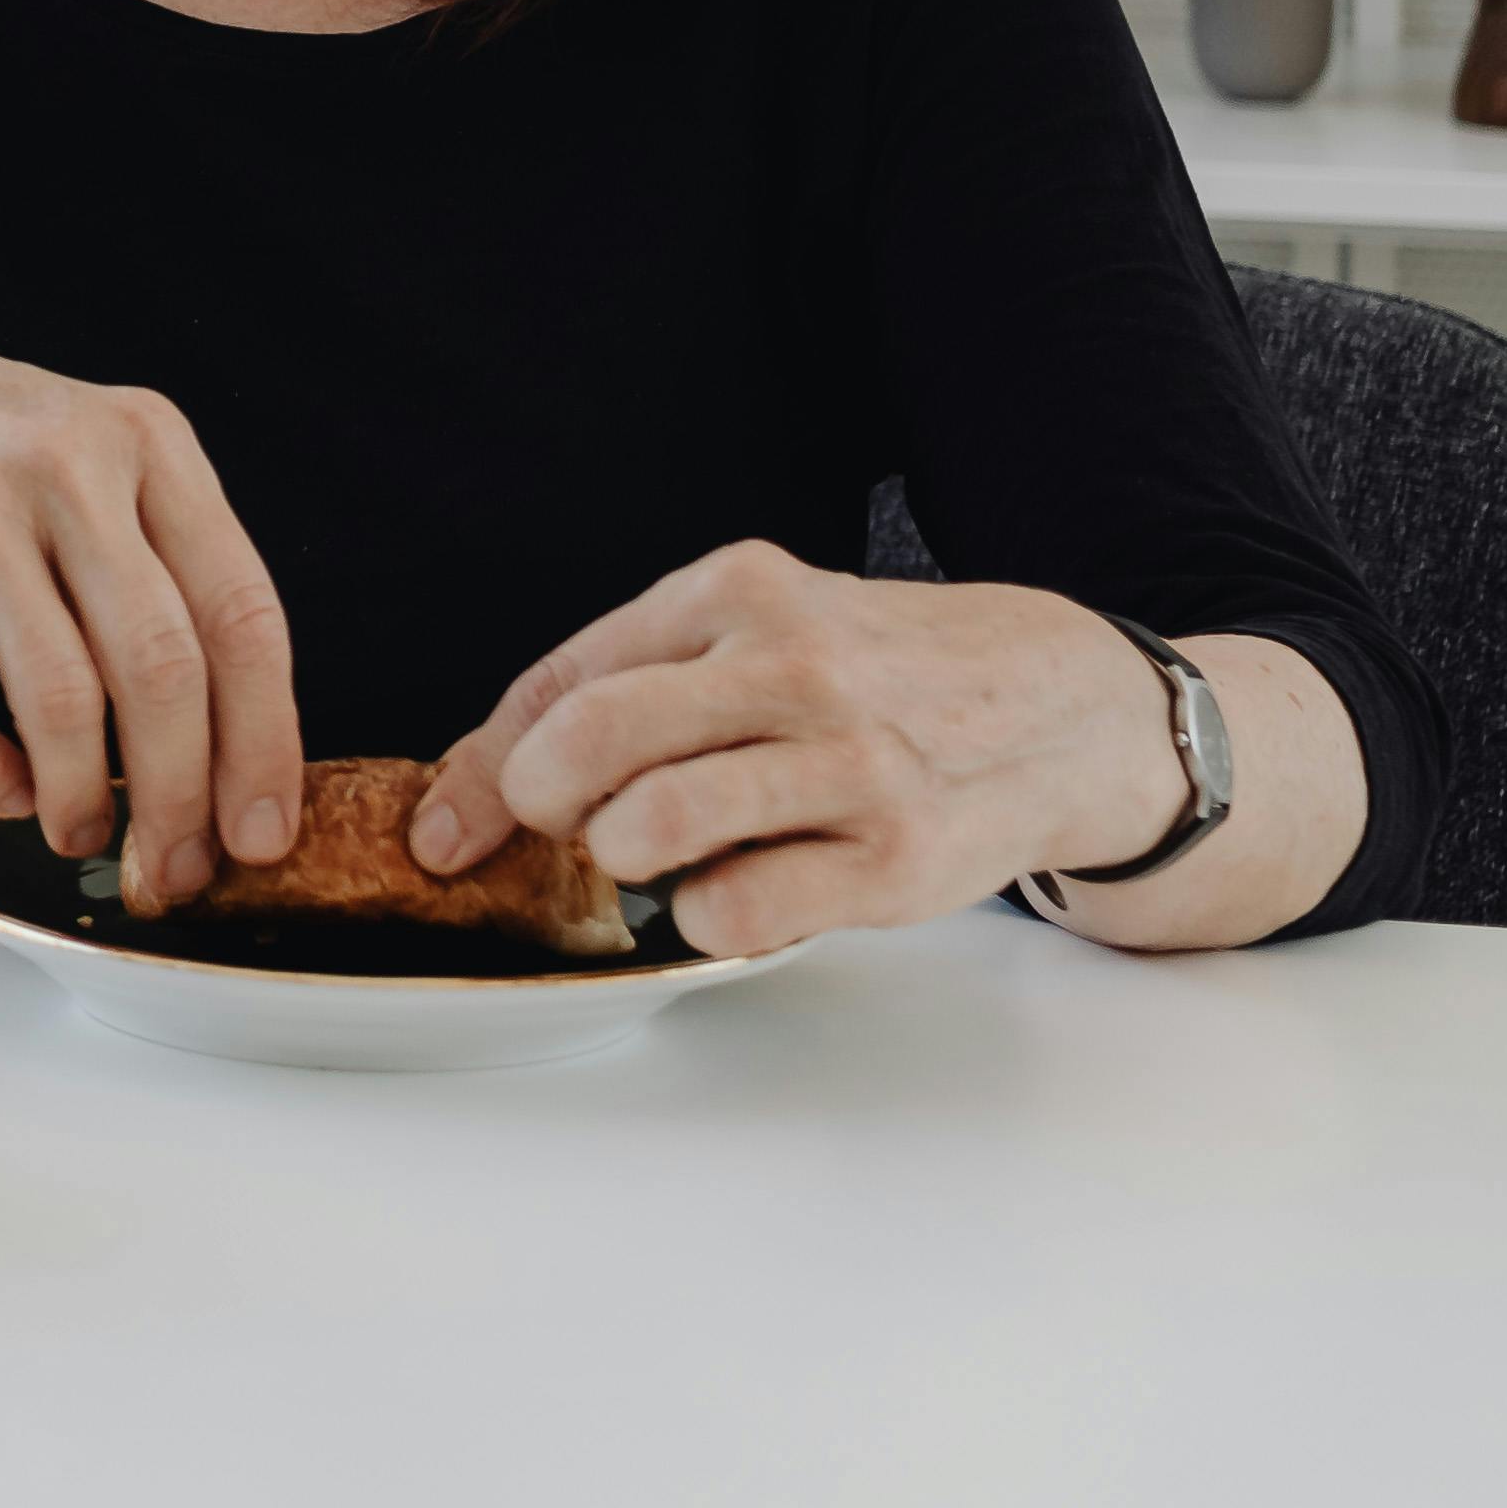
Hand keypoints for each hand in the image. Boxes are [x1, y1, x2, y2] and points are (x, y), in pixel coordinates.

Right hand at [0, 309, 297, 905]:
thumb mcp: (89, 464)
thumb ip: (162, 570)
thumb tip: (229, 751)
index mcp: (146, 441)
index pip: (241, 614)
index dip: (264, 742)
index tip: (262, 829)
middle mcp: (65, 461)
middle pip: (162, 669)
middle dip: (178, 798)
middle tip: (175, 865)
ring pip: (61, 699)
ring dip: (77, 798)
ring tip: (77, 831)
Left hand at [406, 546, 1180, 959]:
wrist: (1061, 708)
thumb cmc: (880, 677)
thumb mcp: (762, 632)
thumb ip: (636, 682)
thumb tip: (477, 784)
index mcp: (737, 590)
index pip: (562, 681)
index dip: (484, 768)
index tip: (445, 831)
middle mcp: (790, 665)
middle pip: (590, 741)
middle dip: (540, 806)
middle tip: (563, 832)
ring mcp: (845, 763)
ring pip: (651, 827)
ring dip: (625, 859)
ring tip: (661, 855)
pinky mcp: (889, 858)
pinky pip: (732, 910)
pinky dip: (703, 916)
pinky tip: (738, 890)